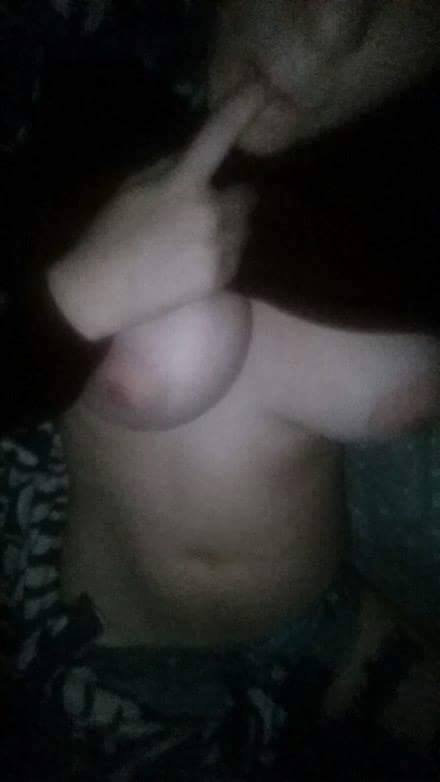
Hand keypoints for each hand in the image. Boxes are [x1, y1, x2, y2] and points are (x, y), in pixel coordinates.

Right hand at [48, 83, 263, 340]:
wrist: (102, 292)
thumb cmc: (110, 235)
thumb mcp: (133, 187)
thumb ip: (170, 168)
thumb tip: (200, 157)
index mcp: (182, 183)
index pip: (217, 136)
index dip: (242, 107)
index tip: (264, 87)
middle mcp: (209, 212)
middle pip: (245, 195)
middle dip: (231, 199)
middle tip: (203, 213)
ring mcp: (218, 246)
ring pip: (244, 227)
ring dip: (230, 228)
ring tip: (194, 243)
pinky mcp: (222, 275)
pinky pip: (237, 255)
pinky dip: (224, 255)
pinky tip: (192, 263)